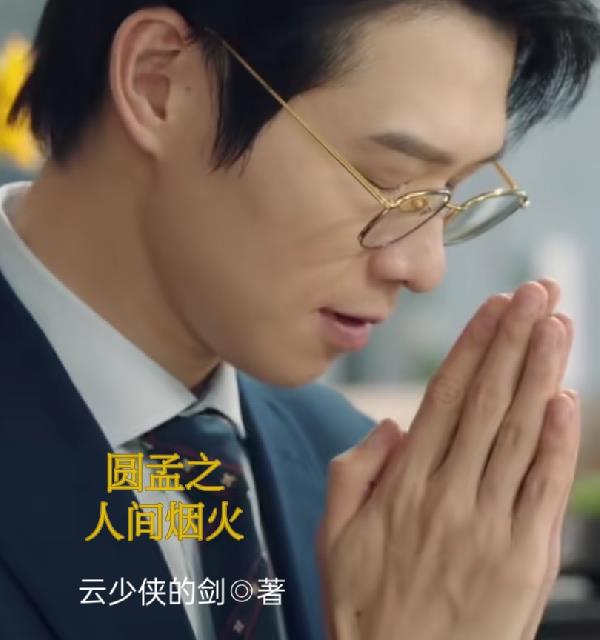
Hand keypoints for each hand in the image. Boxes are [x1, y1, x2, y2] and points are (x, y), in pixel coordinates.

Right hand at [318, 280, 580, 639]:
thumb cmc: (365, 609)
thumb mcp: (331, 536)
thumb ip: (353, 471)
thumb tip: (391, 425)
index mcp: (403, 485)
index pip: (444, 396)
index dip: (473, 346)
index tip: (495, 306)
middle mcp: (448, 495)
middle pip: (487, 402)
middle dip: (514, 340)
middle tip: (537, 293)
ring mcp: (488, 527)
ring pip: (518, 433)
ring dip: (540, 373)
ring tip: (557, 324)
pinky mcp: (523, 560)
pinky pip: (543, 490)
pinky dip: (557, 442)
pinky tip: (565, 399)